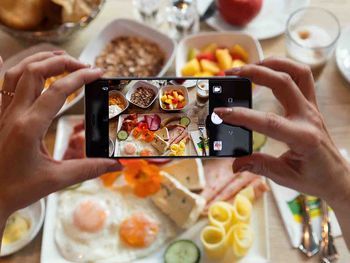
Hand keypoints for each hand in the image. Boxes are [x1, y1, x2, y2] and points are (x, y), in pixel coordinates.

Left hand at [0, 52, 119, 220]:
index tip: (97, 72)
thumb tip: (116, 164)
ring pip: (16, 73)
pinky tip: (9, 57)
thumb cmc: (16, 190)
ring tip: (60, 58)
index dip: (80, 77)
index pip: (58, 91)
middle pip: (34, 72)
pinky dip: (9, 68)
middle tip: (82, 65)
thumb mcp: (56, 180)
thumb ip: (89, 169)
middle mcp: (14, 114)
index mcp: (30, 127)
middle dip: (60, 62)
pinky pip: (0, 86)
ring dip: (38, 60)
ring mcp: (3, 113)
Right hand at [214, 57, 349, 206]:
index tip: (221, 112)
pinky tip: (268, 70)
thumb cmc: (314, 178)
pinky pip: (302, 77)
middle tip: (231, 74)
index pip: (268, 122)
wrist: (336, 176)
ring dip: (273, 64)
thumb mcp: (285, 177)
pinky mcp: (311, 105)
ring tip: (249, 66)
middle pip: (284, 83)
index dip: (242, 115)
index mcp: (302, 138)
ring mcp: (311, 108)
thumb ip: (259, 166)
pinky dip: (285, 67)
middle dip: (255, 73)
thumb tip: (235, 163)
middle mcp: (308, 118)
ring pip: (297, 73)